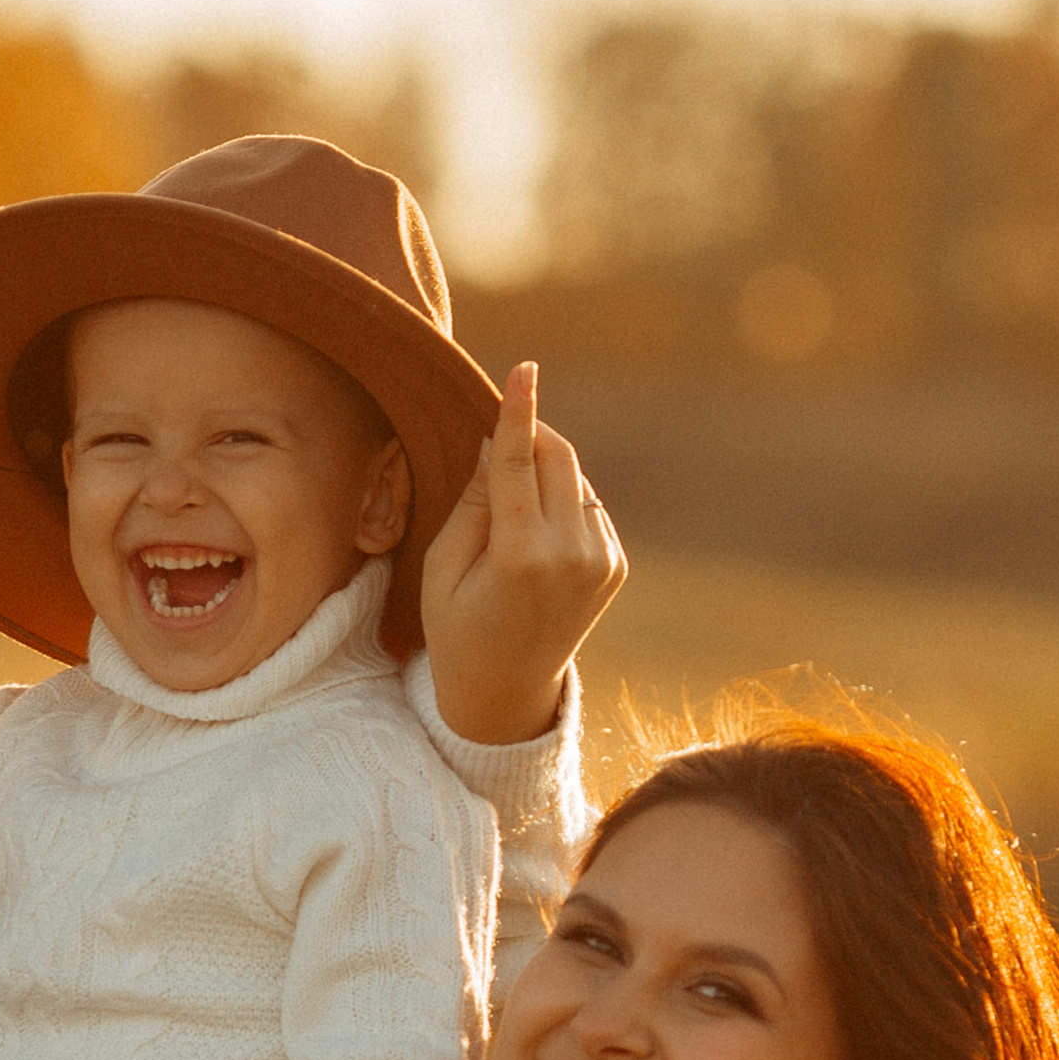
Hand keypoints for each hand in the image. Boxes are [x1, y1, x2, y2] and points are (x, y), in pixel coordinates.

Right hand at [420, 364, 625, 746]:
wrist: (507, 691)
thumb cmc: (458, 627)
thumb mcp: (443, 567)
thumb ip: (474, 502)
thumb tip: (499, 442)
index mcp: (522, 557)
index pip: (520, 463)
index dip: (520, 411)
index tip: (525, 368)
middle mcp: (572, 555)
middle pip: (557, 457)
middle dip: (531, 435)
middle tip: (499, 439)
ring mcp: (601, 561)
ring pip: (574, 478)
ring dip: (543, 474)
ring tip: (511, 524)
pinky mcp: (615, 564)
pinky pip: (587, 505)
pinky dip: (560, 504)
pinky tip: (536, 543)